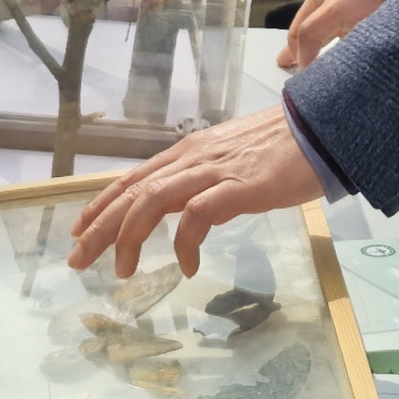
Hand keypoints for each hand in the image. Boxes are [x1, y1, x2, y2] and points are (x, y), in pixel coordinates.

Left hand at [67, 106, 323, 276]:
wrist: (320, 129)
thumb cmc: (281, 149)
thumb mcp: (230, 163)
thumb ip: (205, 181)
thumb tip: (189, 210)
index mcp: (188, 153)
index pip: (133, 179)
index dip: (102, 205)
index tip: (80, 230)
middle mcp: (192, 159)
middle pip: (133, 193)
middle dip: (101, 227)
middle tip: (78, 260)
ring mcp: (213, 171)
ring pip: (153, 200)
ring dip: (130, 236)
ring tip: (123, 270)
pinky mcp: (238, 187)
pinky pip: (198, 215)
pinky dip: (185, 242)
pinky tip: (185, 266)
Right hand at [283, 0, 384, 70]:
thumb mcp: (333, 11)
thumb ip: (312, 34)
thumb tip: (302, 60)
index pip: (298, 31)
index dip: (293, 52)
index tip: (293, 72)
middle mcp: (333, 4)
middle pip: (313, 33)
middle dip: (303, 51)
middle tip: (297, 71)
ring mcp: (353, 10)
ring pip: (333, 37)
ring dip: (325, 52)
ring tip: (322, 72)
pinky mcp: (371, 17)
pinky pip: (353, 38)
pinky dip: (345, 50)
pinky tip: (349, 60)